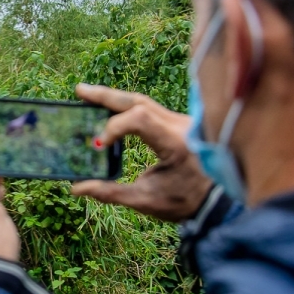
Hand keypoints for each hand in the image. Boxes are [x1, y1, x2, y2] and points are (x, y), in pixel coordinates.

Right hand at [70, 84, 212, 221]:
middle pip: (138, 100)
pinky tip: (110, 107)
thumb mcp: (145, 200)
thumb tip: (77, 188)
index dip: (113, 128)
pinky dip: (128, 106)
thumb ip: (110, 193)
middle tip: (80, 91)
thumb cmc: (183, 202)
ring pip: (144, 100)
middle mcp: (180, 125)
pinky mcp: (178, 123)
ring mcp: (180, 121)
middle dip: (107, 96)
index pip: (138, 119)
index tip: (98, 146)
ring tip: (89, 95)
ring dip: (116, 98)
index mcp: (175, 142)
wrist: (216, 200)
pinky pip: (150, 108)